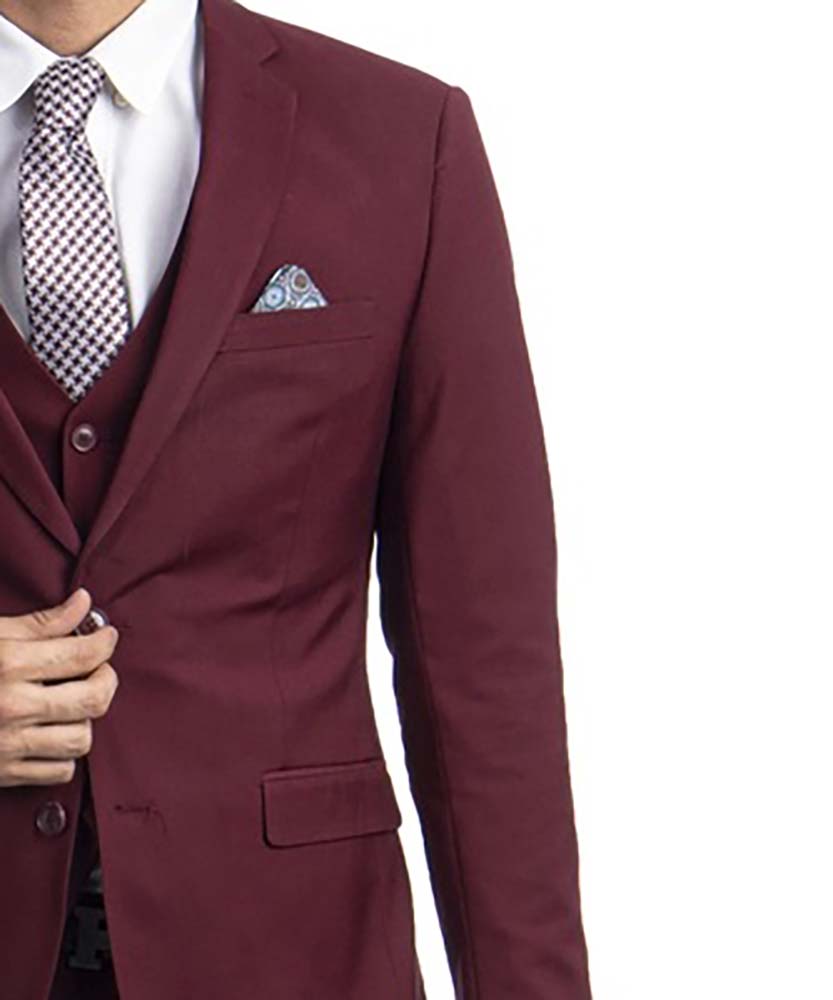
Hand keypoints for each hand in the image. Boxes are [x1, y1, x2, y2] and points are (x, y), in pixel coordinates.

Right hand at [0, 589, 119, 786]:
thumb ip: (40, 624)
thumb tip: (83, 603)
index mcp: (8, 664)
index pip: (83, 654)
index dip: (105, 642)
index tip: (106, 636)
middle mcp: (12, 705)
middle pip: (94, 698)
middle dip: (106, 679)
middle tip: (100, 669)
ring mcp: (7, 743)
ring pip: (82, 738)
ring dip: (85, 719)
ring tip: (73, 703)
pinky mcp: (2, 772)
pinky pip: (60, 770)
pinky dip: (66, 754)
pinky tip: (53, 733)